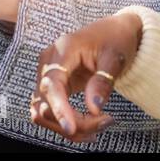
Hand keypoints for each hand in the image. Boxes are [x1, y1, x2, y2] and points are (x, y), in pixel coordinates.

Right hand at [29, 12, 142, 142]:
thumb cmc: (115, 41)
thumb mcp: (115, 59)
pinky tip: (88, 127)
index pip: (52, 84)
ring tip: (98, 126)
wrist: (115, 32)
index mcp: (63, 50)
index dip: (59, 108)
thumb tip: (93, 109)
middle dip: (73, 122)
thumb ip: (102, 82)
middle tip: (106, 121)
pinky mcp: (52, 86)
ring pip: (44, 112)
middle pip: (46, 103)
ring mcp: (47, 75)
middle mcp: (48, 63)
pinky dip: (66, 123)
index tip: (72, 128)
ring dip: (67, 127)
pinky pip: (50, 111)